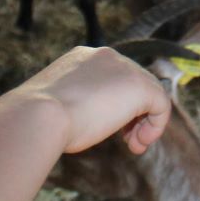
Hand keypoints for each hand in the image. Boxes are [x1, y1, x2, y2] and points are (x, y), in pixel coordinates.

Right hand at [17, 46, 170, 153]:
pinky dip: (155, 126)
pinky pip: (161, 104)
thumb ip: (75, 104)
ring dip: (145, 122)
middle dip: (135, 114)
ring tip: (134, 145)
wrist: (38, 117)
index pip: (113, 76)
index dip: (117, 104)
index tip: (112, 129)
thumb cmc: (38, 120)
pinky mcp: (139, 85)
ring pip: (150, 93)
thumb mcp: (56, 106)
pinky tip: (138, 143)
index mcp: (82, 57)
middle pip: (135, 82)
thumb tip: (83, 118)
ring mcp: (123, 67)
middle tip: (128, 141)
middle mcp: (105, 56)